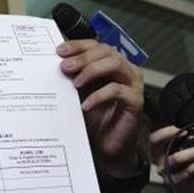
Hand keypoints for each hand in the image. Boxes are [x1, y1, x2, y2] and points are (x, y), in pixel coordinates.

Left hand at [57, 39, 143, 175]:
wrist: (106, 147)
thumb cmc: (96, 120)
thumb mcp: (80, 94)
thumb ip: (73, 77)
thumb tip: (57, 63)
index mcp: (112, 64)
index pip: (97, 46)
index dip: (79, 46)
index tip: (60, 51)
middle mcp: (125, 70)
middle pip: (107, 51)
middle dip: (83, 57)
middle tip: (65, 67)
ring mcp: (133, 85)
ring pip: (115, 64)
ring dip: (92, 70)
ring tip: (76, 83)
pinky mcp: (136, 101)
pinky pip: (118, 91)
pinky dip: (99, 95)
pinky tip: (86, 105)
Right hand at [150, 125, 193, 192]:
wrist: (186, 190)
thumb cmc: (183, 168)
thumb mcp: (177, 154)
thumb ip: (180, 142)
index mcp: (157, 154)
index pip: (154, 139)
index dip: (166, 131)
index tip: (181, 129)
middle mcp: (160, 163)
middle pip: (166, 146)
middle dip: (184, 138)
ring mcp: (167, 174)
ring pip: (176, 158)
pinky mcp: (177, 182)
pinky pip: (188, 170)